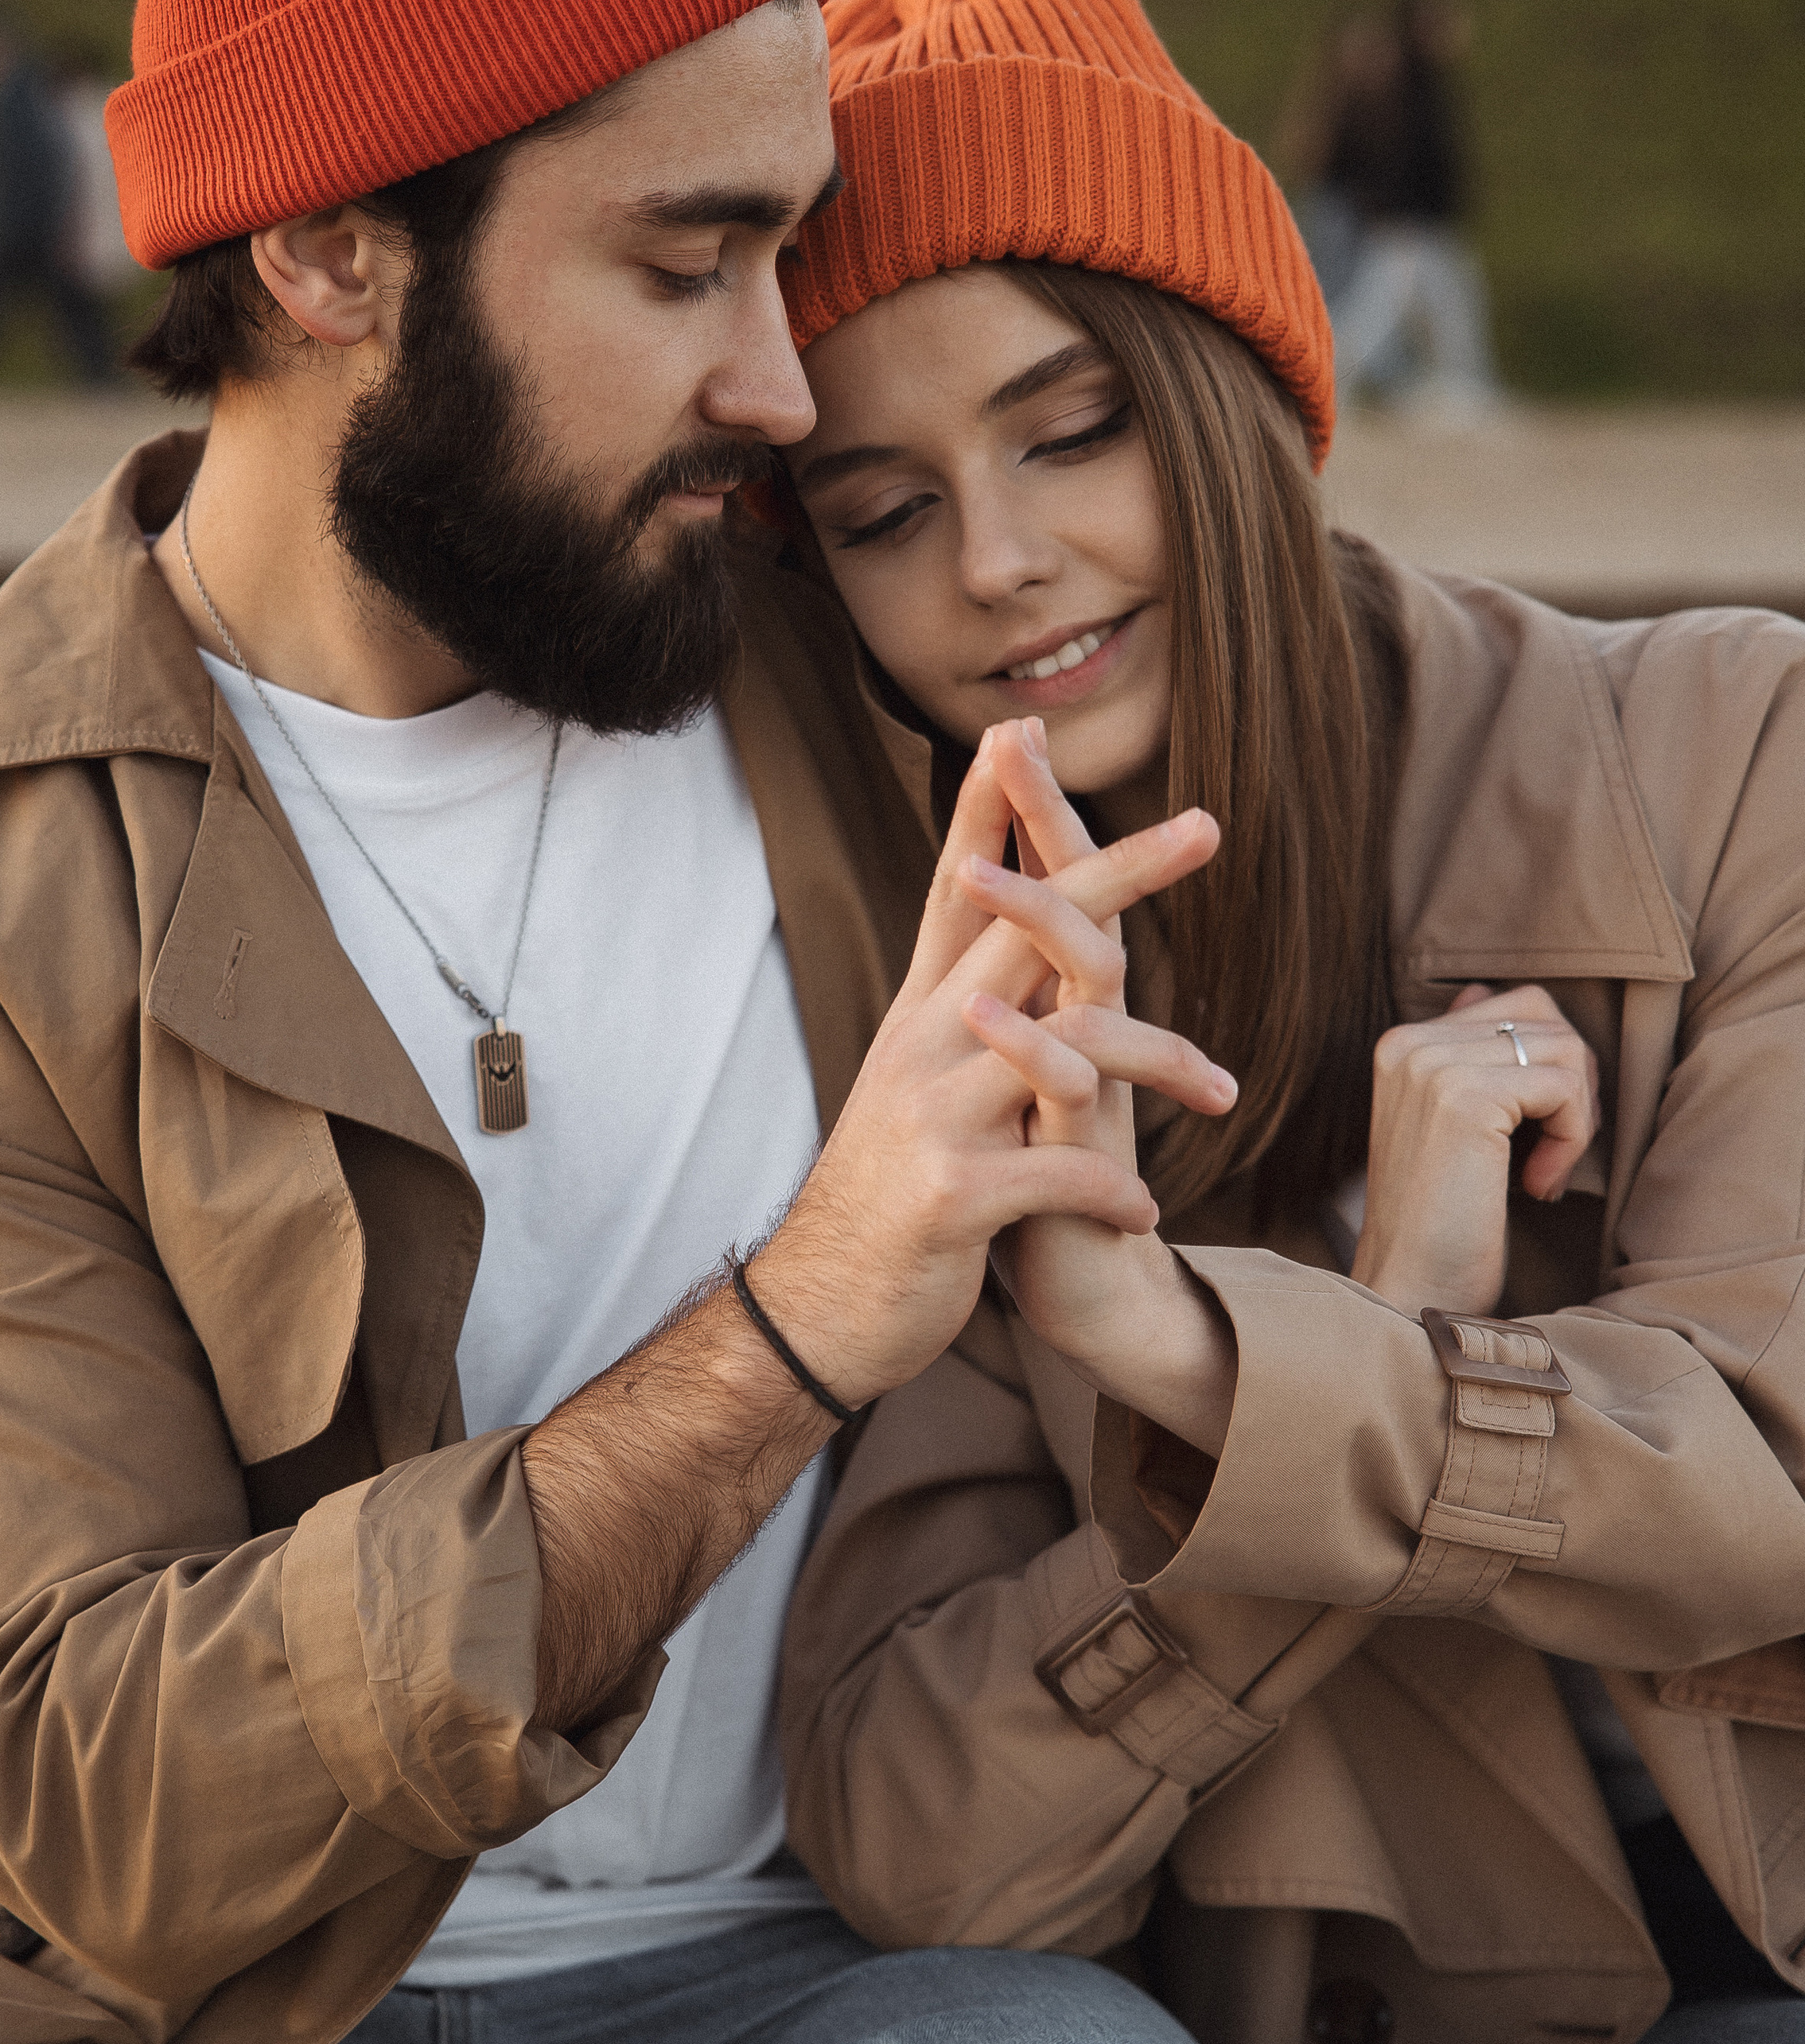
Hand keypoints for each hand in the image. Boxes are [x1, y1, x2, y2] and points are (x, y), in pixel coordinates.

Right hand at [753, 721, 1229, 1410]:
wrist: (821, 1312)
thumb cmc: (893, 1202)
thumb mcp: (922, 1097)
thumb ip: (969, 1026)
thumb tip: (1013, 966)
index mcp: (923, 1020)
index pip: (958, 892)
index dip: (990, 811)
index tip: (1024, 731)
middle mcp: (925, 1047)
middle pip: (1025, 929)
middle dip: (1116, 870)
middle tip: (1203, 824)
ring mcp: (934, 1118)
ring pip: (1066, 1048)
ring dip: (1159, 1060)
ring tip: (1222, 1092)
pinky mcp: (952, 1196)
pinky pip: (1058, 1171)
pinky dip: (1112, 1190)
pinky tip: (1143, 1214)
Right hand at [1352, 982, 1600, 1317]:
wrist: (1411, 1292)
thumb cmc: (1442, 1225)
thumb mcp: (1451, 1126)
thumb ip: (1468, 1055)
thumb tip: (1486, 990)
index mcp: (1401, 1044)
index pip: (1515, 1005)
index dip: (1548, 1071)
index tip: (1526, 1140)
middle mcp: (1409, 1043)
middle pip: (1544, 1015)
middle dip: (1570, 1084)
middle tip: (1551, 1151)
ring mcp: (1433, 1066)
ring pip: (1563, 1047)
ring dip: (1574, 1118)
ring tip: (1539, 1174)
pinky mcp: (1465, 1097)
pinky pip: (1564, 1085)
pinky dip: (1571, 1140)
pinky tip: (1537, 1185)